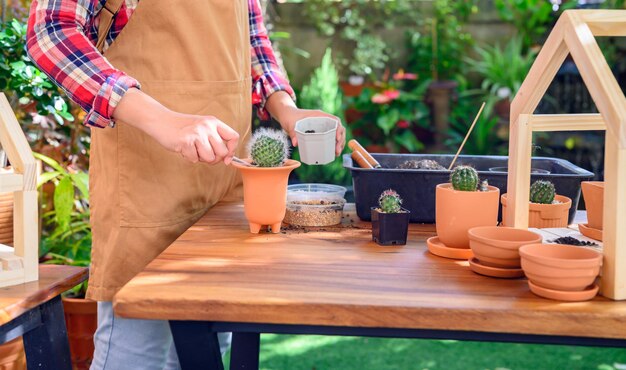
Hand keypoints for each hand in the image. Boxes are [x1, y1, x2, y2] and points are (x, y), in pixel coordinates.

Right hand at [113, 88, 238, 164]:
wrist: (161, 121)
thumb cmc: (183, 128)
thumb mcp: (202, 129)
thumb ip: (214, 140)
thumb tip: (227, 160)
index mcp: (213, 122)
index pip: (233, 137)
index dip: (232, 151)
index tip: (226, 159)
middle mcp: (207, 126)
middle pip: (222, 152)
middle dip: (214, 158)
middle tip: (202, 154)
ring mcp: (197, 133)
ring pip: (210, 158)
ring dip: (200, 158)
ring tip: (192, 149)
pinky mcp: (186, 141)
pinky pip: (194, 159)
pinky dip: (188, 157)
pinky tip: (183, 148)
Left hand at [265, 91, 345, 155]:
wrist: (287, 116)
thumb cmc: (290, 117)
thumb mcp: (291, 124)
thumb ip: (293, 133)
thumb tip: (296, 143)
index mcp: (319, 115)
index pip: (335, 120)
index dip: (339, 129)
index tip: (337, 138)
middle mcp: (323, 120)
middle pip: (338, 128)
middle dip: (340, 140)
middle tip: (337, 150)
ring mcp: (323, 126)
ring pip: (336, 134)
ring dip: (339, 143)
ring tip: (337, 153)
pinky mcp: (320, 132)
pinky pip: (330, 137)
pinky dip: (333, 144)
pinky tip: (333, 152)